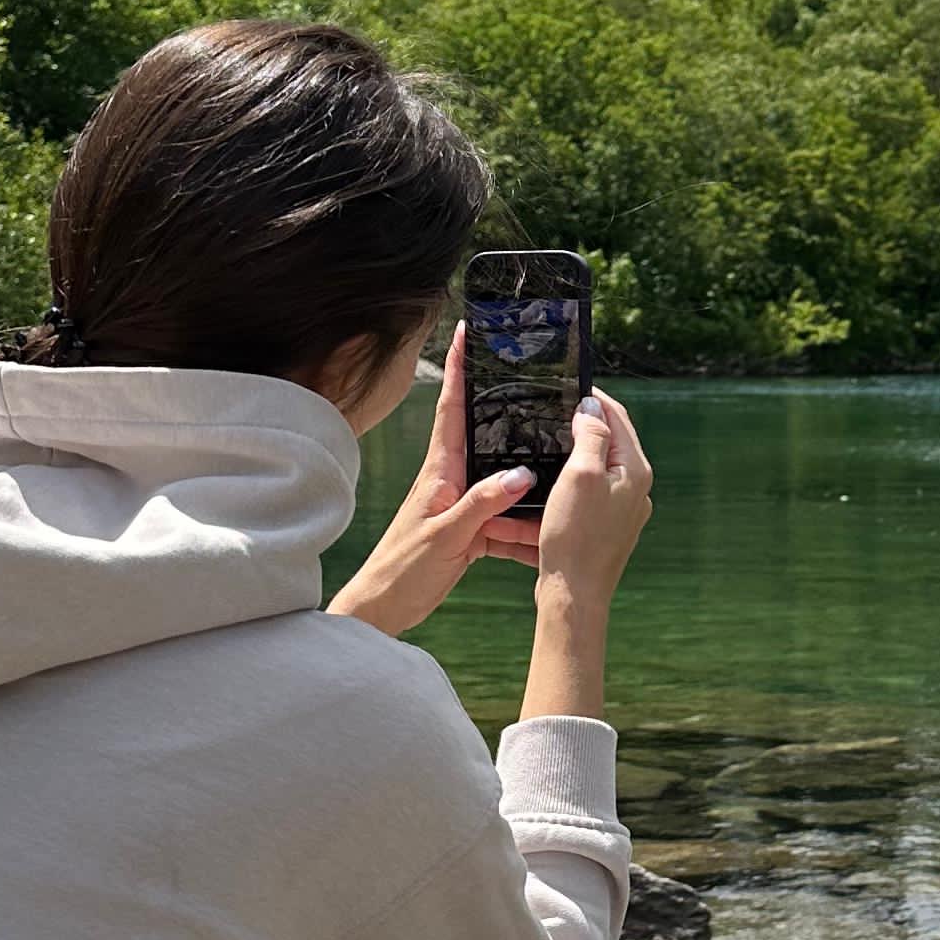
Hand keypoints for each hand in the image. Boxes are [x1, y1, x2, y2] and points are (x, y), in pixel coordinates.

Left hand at [327, 350, 536, 637]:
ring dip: (525, 463)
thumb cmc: (402, 570)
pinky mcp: (469, 528)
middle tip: (526, 369)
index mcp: (439, 470)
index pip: (451, 407)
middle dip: (500, 399)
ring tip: (556, 445)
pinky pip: (505, 513)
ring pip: (501, 474)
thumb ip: (482, 503)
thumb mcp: (444, 535)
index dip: (459, 367)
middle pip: (480, 429)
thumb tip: (522, 473)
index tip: (468, 331)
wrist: (383, 608)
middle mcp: (450, 479)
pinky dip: (526, 517)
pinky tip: (548, 519)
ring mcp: (460, 502)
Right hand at [535, 390, 651, 611]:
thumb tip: (592, 407)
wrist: (574, 596)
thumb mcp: (581, 475)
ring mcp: (621, 511)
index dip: (594, 397)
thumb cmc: (575, 536)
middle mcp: (635, 490)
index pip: (618, 418)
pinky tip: (547, 482)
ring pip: (596, 469)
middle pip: (610, 442)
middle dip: (582, 424)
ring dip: (571, 453)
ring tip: (546, 440)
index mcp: (635, 471)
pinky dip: (566, 483)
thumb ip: (592, 435)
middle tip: (553, 410)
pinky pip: (586, 495)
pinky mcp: (604, 529)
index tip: (568, 385)